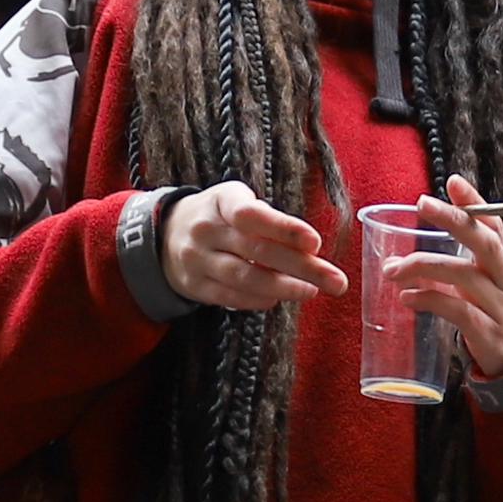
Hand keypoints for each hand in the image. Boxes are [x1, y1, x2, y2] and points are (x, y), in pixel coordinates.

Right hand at [157, 183, 341, 315]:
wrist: (166, 234)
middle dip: (302, 268)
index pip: (252, 215)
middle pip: (258, 252)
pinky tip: (279, 299)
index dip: (284, 229)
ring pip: (245, 278)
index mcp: (221, 201)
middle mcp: (206, 229)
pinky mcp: (195, 285)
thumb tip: (310, 250)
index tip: (315, 243)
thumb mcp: (239, 204)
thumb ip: (271, 223)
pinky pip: (231, 297)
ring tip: (312, 292)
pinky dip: (259, 300)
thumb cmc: (220, 217)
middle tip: (336, 281)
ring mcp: (197, 259)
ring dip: (284, 288)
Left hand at [383, 191, 502, 386]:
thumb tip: (402, 257)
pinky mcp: (488, 334)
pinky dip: (430, 300)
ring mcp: (499, 307)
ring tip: (393, 269)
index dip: (476, 204)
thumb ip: (456, 269)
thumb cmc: (496, 316)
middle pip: (484, 242)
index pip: (494, 227)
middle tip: (422, 203)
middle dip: (454, 219)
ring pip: (465, 275)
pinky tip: (407, 298)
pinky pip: (457, 311)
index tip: (453, 181)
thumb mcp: (485, 287)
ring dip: (425, 266)